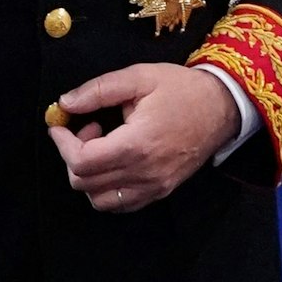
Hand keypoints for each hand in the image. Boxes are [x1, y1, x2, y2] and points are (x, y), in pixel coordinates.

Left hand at [47, 64, 239, 212]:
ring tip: (102, 145)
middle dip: (72, 155)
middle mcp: (144, 173)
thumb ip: (99, 90)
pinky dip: (106, 189)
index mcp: (137, 144)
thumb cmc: (182, 89)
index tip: (59, 124)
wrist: (222, 107)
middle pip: (85, 183)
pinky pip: (120, 204)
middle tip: (86, 128)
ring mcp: (154, 187)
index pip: (82, 161)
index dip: (62, 143)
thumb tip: (65, 102)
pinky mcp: (161, 191)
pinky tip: (114, 161)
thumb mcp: (140, 77)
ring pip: (99, 200)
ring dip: (88, 175)